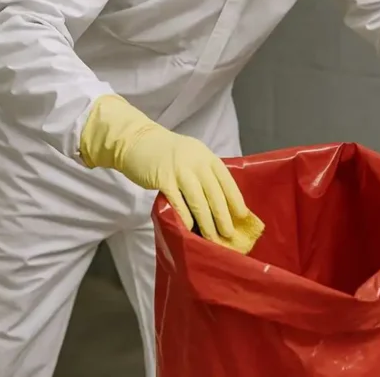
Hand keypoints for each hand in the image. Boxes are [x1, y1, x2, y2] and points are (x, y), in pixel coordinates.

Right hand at [118, 125, 249, 241]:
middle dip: (223, 216)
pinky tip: (190, 229)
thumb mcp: (192, 155)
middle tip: (229, 234)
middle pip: (214, 193)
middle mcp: (197, 163)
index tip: (242, 216)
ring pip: (198, 201)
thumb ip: (204, 173)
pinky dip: (185, 217)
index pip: (226, 180)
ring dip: (207, 222)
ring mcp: (180, 171)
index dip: (235, 198)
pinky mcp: (163, 180)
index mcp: (207, 157)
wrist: (137, 141)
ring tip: (212, 237)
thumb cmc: (167, 152)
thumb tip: (219, 201)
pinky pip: (177, 202)